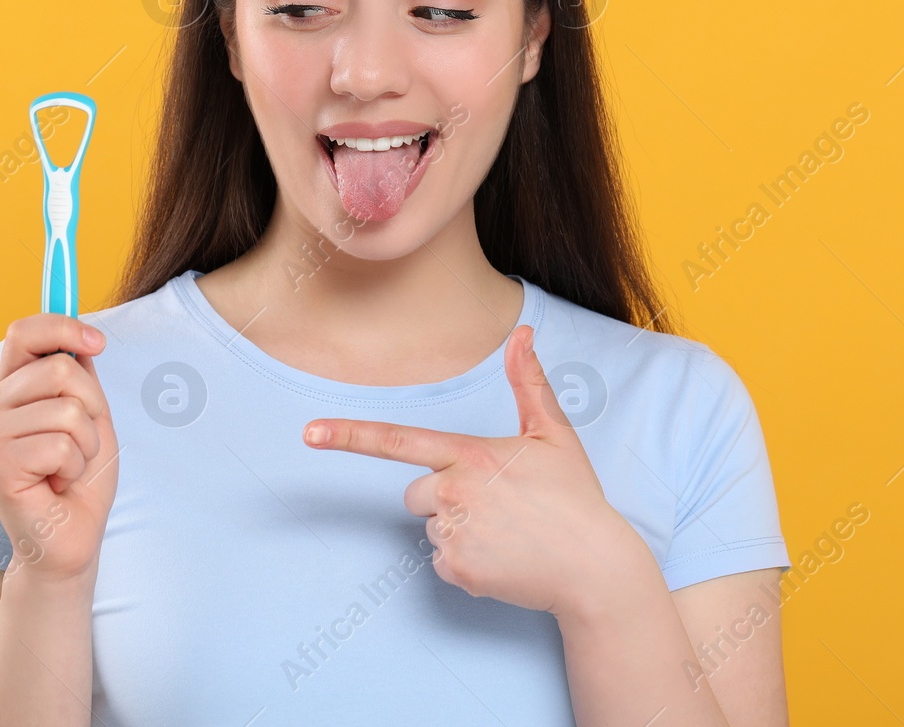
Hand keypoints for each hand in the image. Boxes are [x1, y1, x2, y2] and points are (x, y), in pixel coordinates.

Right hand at [0, 314, 119, 582]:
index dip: (63, 325)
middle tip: (80, 443)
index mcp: (10, 388)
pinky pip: (60, 445)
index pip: (24, 332)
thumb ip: (80, 376)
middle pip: (59, 368)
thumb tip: (81, 336)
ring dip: (85, 445)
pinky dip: (74, 468)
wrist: (70, 538)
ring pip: (67, 410)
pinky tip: (56, 486)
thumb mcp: (90, 415)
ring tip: (67, 468)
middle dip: (92, 406)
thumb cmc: (80, 478)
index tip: (98, 342)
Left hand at [303, 325, 640, 617]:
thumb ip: (528, 383)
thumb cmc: (575, 498)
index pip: (398, 441)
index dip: (349, 436)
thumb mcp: (554, 435)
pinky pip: (441, 561)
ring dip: (459, 530)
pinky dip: (466, 562)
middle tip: (497, 505)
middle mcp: (455, 492)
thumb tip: (522, 333)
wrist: (595, 569)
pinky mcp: (456, 570)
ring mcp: (453, 534)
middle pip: (415, 492)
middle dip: (443, 497)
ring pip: (431, 527)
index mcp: (472, 454)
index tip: (309, 433)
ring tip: (507, 534)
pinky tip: (502, 558)